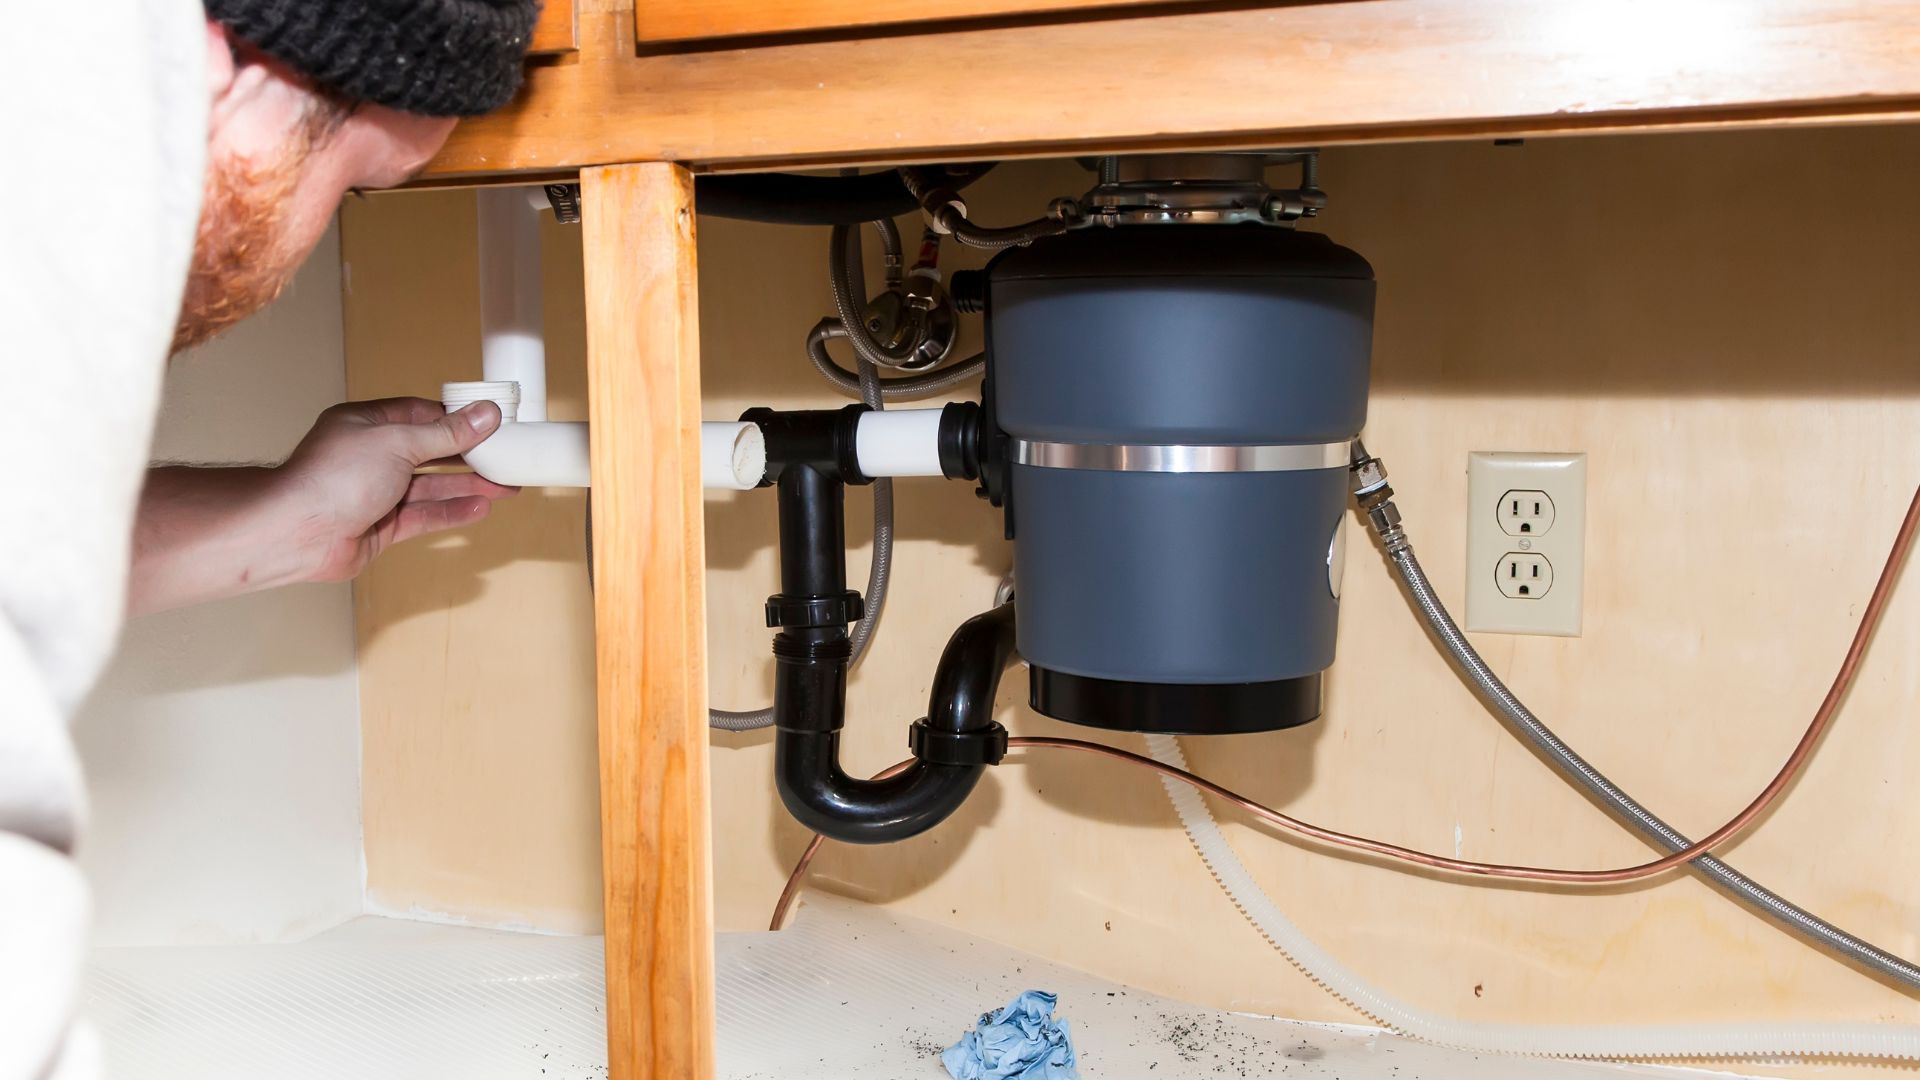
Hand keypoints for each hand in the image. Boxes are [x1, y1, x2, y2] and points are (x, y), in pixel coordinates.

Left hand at [279, 398, 517, 581]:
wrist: (298, 533)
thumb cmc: (334, 478)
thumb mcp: (398, 443)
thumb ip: (445, 434)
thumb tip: (483, 415)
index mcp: (367, 426)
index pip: (420, 416)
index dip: (456, 419)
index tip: (489, 423)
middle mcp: (371, 457)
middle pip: (430, 453)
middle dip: (469, 456)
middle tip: (506, 457)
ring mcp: (376, 493)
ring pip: (431, 487)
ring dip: (467, 486)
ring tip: (505, 486)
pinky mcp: (381, 526)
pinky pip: (423, 516)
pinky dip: (451, 512)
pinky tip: (479, 508)